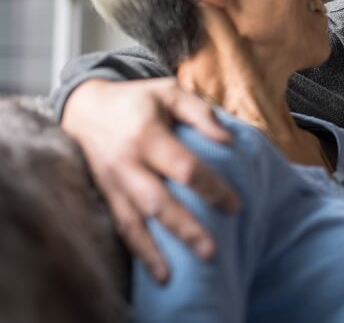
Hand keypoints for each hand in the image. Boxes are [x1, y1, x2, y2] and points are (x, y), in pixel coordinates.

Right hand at [61, 78, 240, 281]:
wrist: (85, 106)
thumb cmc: (138, 100)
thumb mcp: (170, 92)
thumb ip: (201, 113)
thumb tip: (228, 141)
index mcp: (147, 134)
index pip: (184, 168)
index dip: (211, 188)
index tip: (235, 206)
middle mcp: (126, 162)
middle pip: (158, 201)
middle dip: (184, 228)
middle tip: (211, 251)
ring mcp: (112, 182)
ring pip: (134, 221)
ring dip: (153, 250)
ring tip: (171, 275)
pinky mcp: (104, 195)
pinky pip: (120, 226)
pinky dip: (136, 249)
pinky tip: (154, 269)